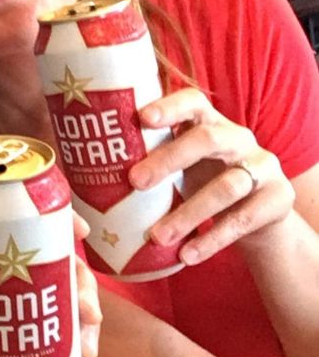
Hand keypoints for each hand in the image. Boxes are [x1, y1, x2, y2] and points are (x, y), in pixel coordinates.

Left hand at [0, 216, 101, 356]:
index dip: (48, 215)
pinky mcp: (20, 328)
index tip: (78, 229)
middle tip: (89, 310)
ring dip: (82, 310)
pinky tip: (81, 352)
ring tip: (87, 343)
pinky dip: (74, 335)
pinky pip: (56, 323)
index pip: (8, 218)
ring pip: (59, 291)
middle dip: (78, 277)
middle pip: (47, 257)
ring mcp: (10, 300)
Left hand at [129, 88, 294, 264]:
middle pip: (208, 140)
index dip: (169, 107)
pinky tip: (187, 254)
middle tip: (134, 182)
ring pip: (227, 187)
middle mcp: (237, 138)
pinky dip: (212, 239)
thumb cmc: (202, 179)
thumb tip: (80, 171)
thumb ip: (148, 159)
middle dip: (169, 160)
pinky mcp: (276, 199)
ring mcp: (261, 167)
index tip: (141, 118)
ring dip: (188, 213)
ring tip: (157, 236)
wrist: (258, 212)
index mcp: (209, 122)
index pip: (192, 102)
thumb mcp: (180, 164)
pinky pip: (243, 220)